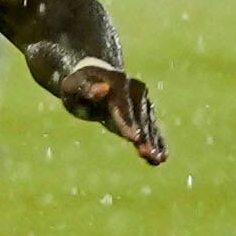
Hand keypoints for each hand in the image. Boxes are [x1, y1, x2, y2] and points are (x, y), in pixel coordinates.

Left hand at [48, 54, 167, 164]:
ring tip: (157, 159)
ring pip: (148, 124)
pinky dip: (158, 142)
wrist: (95, 76)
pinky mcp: (146, 111)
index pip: (123, 106)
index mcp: (117, 81)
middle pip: (139, 117)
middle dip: (143, 136)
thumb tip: (103, 89)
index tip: (134, 138)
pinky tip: (162, 158)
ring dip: (153, 142)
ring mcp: (143, 100)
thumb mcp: (73, 86)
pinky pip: (153, 128)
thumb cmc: (78, 86)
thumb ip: (85, 88)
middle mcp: (135, 89)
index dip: (128, 123)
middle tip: (148, 153)